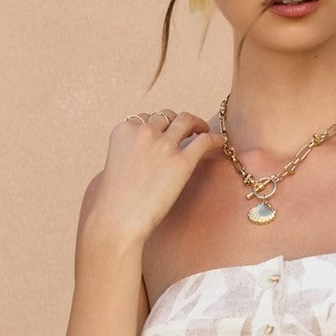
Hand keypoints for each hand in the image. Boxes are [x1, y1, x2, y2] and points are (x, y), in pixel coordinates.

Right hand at [84, 109, 225, 247]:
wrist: (118, 220)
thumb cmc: (114, 202)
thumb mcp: (114, 166)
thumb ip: (129, 155)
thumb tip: (144, 158)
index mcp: (124, 130)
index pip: (145, 118)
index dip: (157, 124)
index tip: (164, 132)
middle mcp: (143, 132)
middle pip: (166, 116)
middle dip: (176, 120)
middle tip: (186, 129)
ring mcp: (163, 146)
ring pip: (186, 121)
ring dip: (196, 122)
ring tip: (202, 129)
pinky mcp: (181, 162)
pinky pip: (204, 141)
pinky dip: (215, 138)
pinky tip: (220, 142)